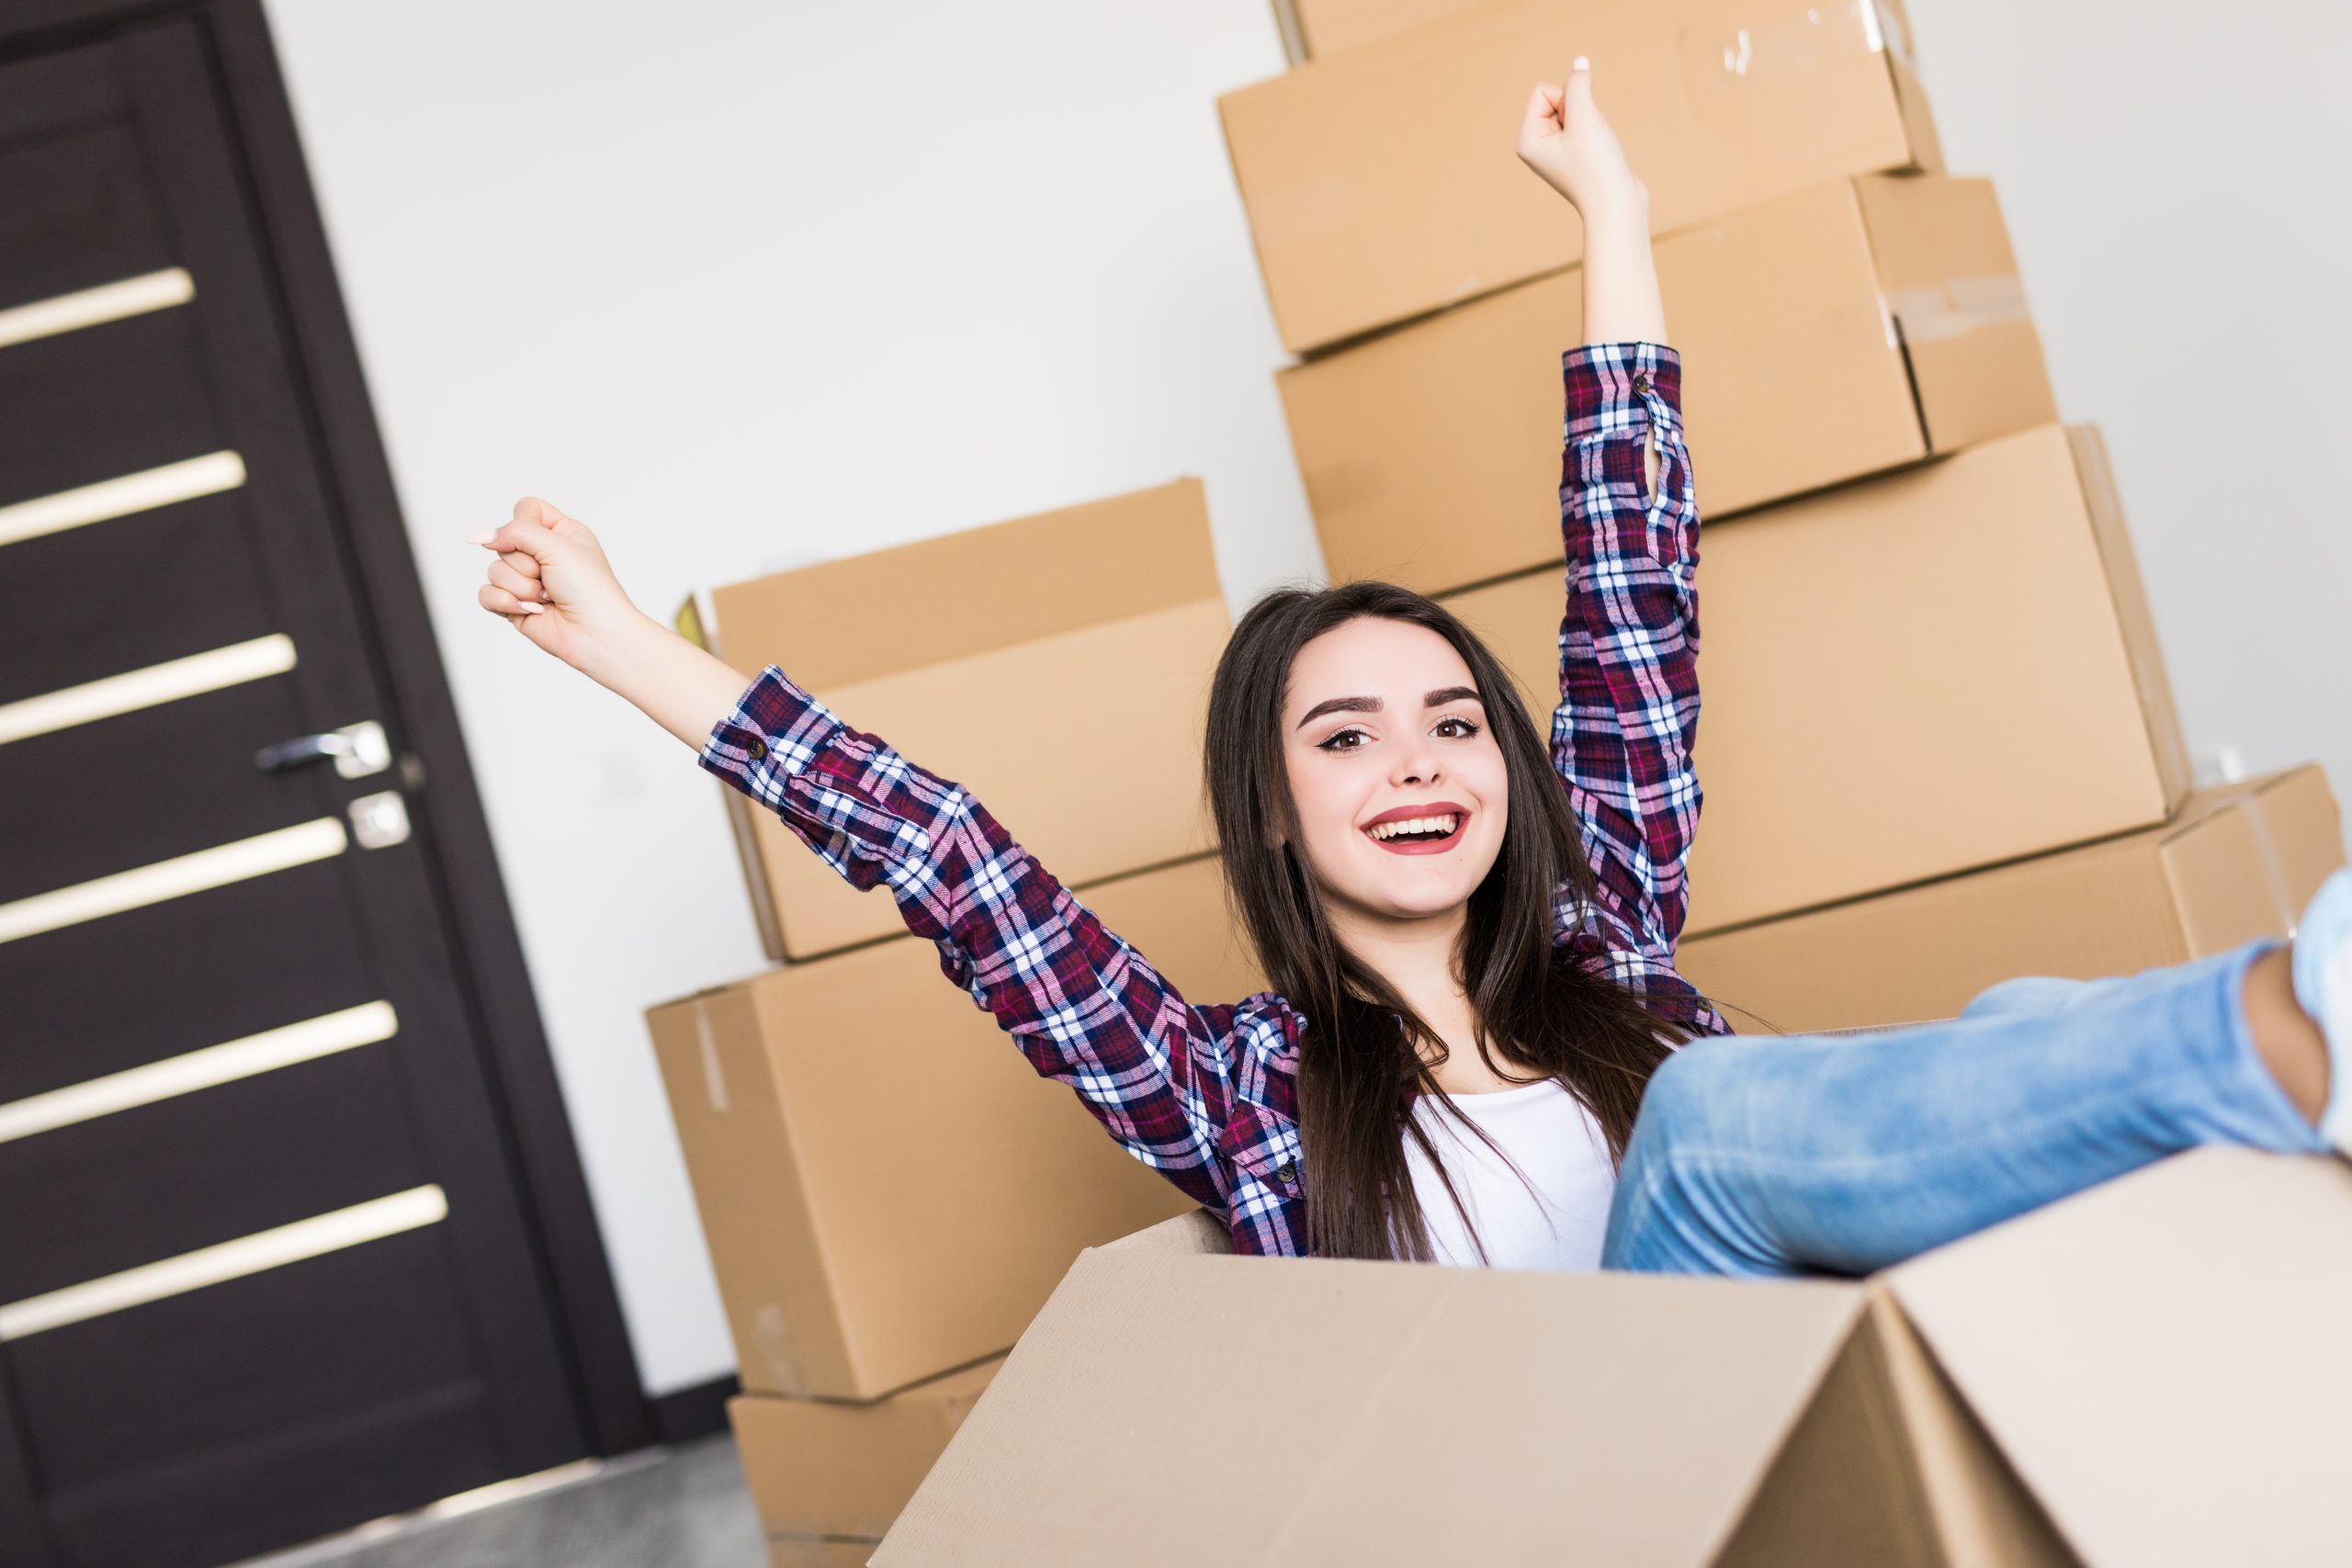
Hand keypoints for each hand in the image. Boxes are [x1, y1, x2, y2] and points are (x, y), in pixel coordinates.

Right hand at [471, 497, 645, 674]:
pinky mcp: (515, 604)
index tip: (543, 543)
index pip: (525, 509)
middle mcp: (543, 554)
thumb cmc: (590, 590)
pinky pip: (487, 594)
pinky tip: (532, 611)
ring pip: (494, 570)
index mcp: (561, 532)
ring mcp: (527, 580)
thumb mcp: (558, 546)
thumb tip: (481, 537)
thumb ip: (516, 532)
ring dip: (521, 587)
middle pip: (504, 542)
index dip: (525, 524)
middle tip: (551, 579)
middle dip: (526, 564)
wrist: (596, 636)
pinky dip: (506, 603)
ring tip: (547, 598)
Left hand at [1515, 58, 1647, 227]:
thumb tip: (1580, 62)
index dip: (1567, 101)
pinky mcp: (1574, 155)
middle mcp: (1535, 145)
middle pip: (1560, 98)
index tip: (1576, 131)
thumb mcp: (1585, 116)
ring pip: (1577, 111)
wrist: (1617, 206)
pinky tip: (1602, 154)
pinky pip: (1587, 125)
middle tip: (1588, 143)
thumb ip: (1579, 83)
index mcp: (1525, 139)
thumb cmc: (1596, 166)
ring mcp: (1554, 152)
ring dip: (1593, 123)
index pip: (1543, 91)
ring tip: (1596, 150)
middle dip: (1581, 112)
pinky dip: (1599, 133)